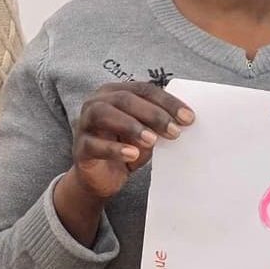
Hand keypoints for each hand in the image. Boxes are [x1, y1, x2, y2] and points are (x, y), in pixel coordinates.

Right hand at [64, 82, 193, 203]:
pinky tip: (132, 154)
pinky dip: (114, 149)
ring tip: (152, 140)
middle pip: (125, 99)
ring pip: (104, 114)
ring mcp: (85, 124)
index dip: (167, 102)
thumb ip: (158, 124)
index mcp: (116, 93)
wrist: (102, 178)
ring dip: (131, 125)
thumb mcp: (146, 133)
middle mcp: (97, 102)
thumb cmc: (126, 148)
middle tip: (174, 131)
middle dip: (153, 114)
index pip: (144, 90)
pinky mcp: (80, 147)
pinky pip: (94, 144)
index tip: (189, 118)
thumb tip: (184, 121)